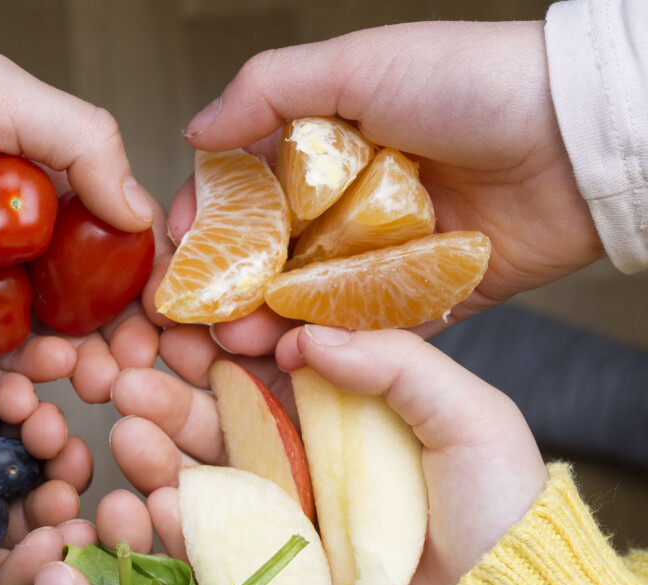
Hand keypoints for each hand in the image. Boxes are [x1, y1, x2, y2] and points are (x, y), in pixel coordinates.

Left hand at [0, 53, 160, 390]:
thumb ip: (82, 142)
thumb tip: (141, 214)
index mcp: (48, 192)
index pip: (119, 245)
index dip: (150, 285)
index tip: (165, 321)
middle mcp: (21, 249)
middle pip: (91, 306)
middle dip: (120, 342)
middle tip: (130, 368)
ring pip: (46, 345)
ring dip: (76, 370)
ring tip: (90, 382)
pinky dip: (15, 387)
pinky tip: (31, 394)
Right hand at [103, 323, 548, 584]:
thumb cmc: (497, 517)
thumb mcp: (469, 419)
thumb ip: (397, 362)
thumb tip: (307, 336)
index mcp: (343, 415)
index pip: (269, 367)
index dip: (223, 344)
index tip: (185, 323)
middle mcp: (302, 460)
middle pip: (220, 418)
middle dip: (169, 393)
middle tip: (126, 373)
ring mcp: (279, 518)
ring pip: (202, 477)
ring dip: (156, 452)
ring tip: (125, 429)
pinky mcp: (266, 574)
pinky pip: (209, 548)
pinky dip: (174, 527)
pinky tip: (150, 504)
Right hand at [166, 20, 601, 353]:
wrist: (574, 135)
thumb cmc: (472, 84)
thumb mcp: (360, 63)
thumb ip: (270, 90)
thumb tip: (194, 130)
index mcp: (323, 150)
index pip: (242, 194)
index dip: (203, 225)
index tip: (173, 255)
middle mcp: (345, 206)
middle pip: (267, 259)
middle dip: (226, 292)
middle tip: (194, 321)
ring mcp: (381, 256)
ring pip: (307, 301)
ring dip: (268, 325)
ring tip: (238, 346)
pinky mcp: (422, 297)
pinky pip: (368, 330)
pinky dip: (333, 346)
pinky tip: (299, 357)